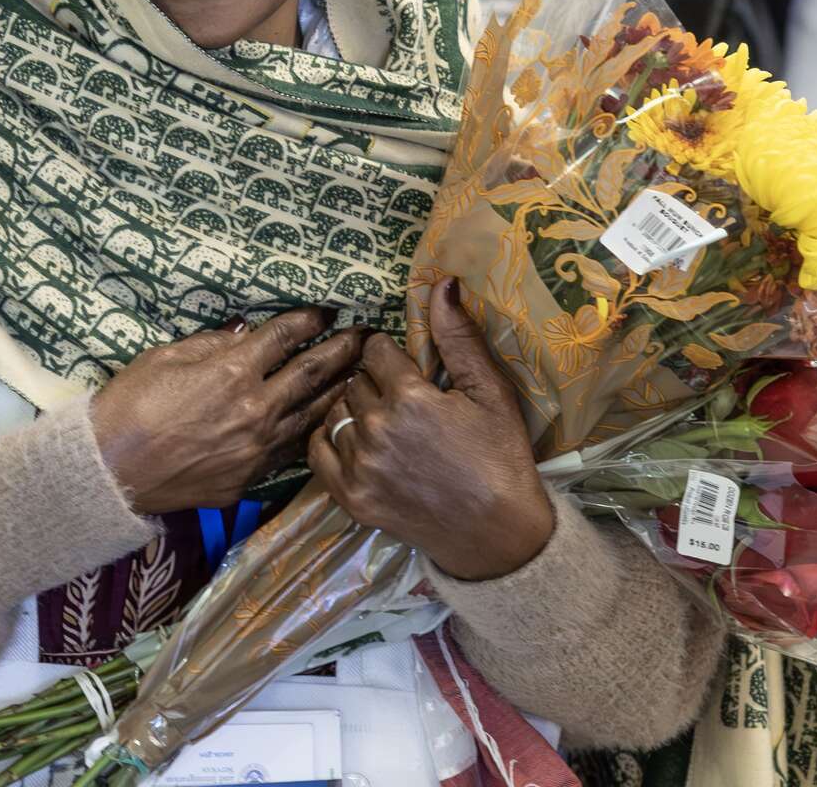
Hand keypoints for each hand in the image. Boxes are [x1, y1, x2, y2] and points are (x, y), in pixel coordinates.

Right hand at [92, 308, 364, 513]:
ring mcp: (254, 449)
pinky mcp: (245, 479)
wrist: (109, 470)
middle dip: (341, 352)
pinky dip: (306, 434)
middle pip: (310, 375)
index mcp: (233, 371)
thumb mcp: (166, 356)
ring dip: (336, 394)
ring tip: (359, 378)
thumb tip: (242, 334)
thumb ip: (211, 344)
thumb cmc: (129, 403)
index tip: (327, 308)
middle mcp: (254, 409)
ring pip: (309, 417)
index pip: (284, 337)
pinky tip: (320, 425)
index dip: (308, 319)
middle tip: (366, 337)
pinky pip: (286, 453)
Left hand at [309, 278, 552, 580]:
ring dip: (352, 409)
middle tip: (399, 400)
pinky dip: (330, 440)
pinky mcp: (348, 496)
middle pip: (354, 379)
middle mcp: (376, 427)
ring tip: (381, 422)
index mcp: (410, 397)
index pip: (375, 350)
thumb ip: (459, 336)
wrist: (497, 534)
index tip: (405, 369)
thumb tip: (442, 282)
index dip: (391, 355)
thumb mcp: (490, 391)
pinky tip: (355, 440)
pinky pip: (317, 450)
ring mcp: (359, 464)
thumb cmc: (500, 456)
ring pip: (335, 411)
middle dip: (373, 382)